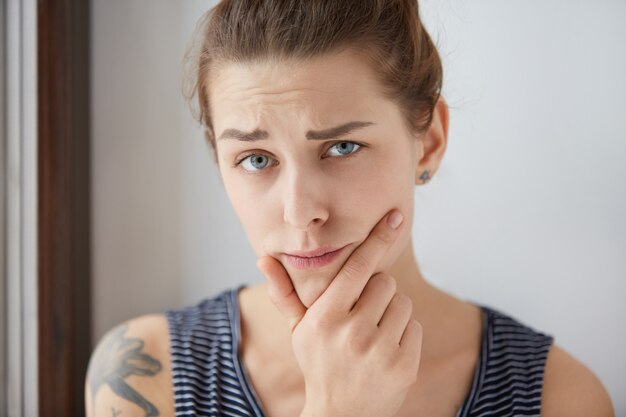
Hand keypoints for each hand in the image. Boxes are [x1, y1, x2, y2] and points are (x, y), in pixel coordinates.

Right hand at [257, 209, 422, 416]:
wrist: (341, 415)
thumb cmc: (319, 362)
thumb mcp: (299, 329)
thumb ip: (284, 292)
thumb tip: (262, 258)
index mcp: (325, 318)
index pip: (358, 267)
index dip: (378, 239)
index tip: (395, 217)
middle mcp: (353, 332)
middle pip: (385, 282)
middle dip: (376, 293)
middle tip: (362, 314)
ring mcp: (380, 350)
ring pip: (402, 303)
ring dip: (391, 313)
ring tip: (373, 334)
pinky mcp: (404, 366)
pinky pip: (414, 327)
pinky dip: (404, 334)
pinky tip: (385, 351)